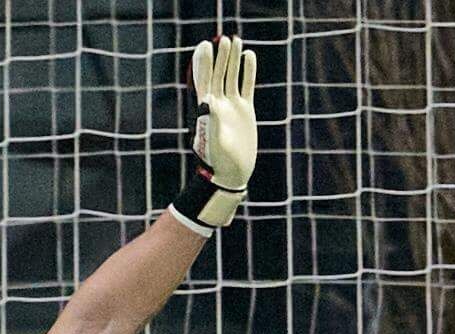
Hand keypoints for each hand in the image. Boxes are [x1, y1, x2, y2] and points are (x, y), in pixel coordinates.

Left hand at [170, 34, 258, 232]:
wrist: (232, 174)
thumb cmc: (219, 162)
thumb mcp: (213, 141)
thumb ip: (209, 121)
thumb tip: (206, 100)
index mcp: (207, 109)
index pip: (204, 80)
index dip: (204, 63)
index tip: (205, 46)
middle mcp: (218, 104)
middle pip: (219, 74)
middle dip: (221, 57)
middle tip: (224, 38)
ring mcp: (232, 106)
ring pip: (232, 76)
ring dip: (233, 59)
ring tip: (235, 40)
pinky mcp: (245, 111)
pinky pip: (246, 86)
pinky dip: (248, 72)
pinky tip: (249, 56)